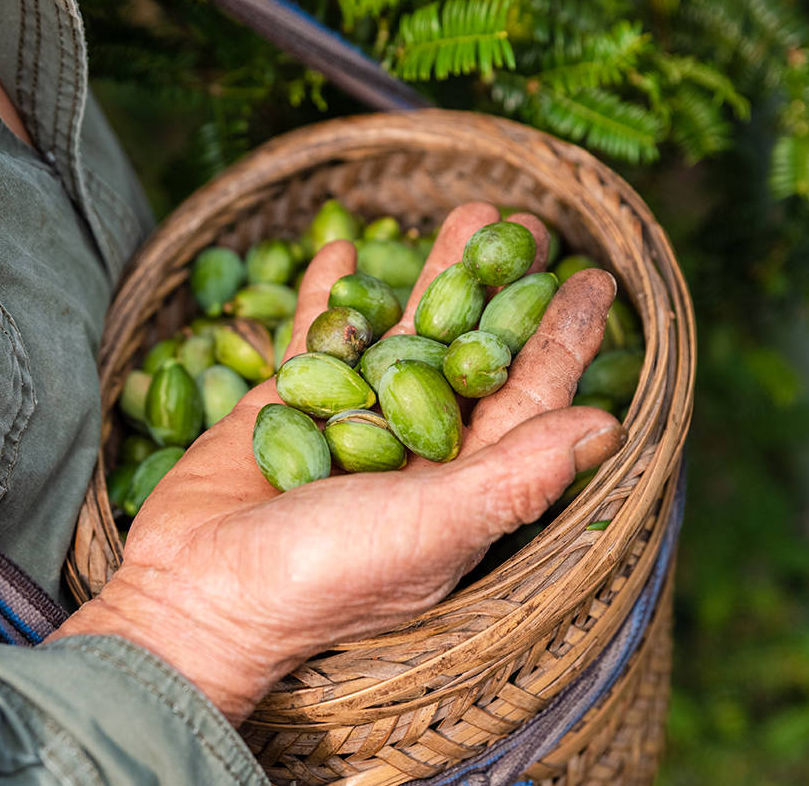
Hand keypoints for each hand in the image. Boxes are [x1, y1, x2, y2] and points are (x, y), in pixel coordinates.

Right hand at [48, 203, 623, 724]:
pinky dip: (329, 294)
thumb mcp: (432, 526)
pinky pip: (318, 337)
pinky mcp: (288, 408)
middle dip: (501, 287)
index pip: (525, 398)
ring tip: (465, 213)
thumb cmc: (323, 576)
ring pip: (402, 334)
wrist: (199, 595)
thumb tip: (609, 425)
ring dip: (433, 275)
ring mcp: (350, 425)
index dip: (562, 339)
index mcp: (462, 485)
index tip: (595, 280)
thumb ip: (515, 476)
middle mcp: (415, 452)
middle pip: (470, 352)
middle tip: (528, 224)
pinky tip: (344, 245)